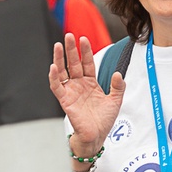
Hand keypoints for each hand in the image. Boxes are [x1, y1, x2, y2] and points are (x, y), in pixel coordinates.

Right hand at [48, 33, 125, 155]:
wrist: (97, 136)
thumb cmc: (104, 120)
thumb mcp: (116, 100)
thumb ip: (118, 86)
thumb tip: (118, 73)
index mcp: (90, 83)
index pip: (87, 63)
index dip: (85, 51)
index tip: (84, 39)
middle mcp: (79, 85)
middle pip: (73, 63)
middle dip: (71, 49)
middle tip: (69, 35)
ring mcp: (71, 92)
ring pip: (63, 72)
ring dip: (60, 59)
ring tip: (58, 45)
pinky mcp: (65, 101)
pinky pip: (57, 87)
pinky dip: (54, 77)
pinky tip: (53, 66)